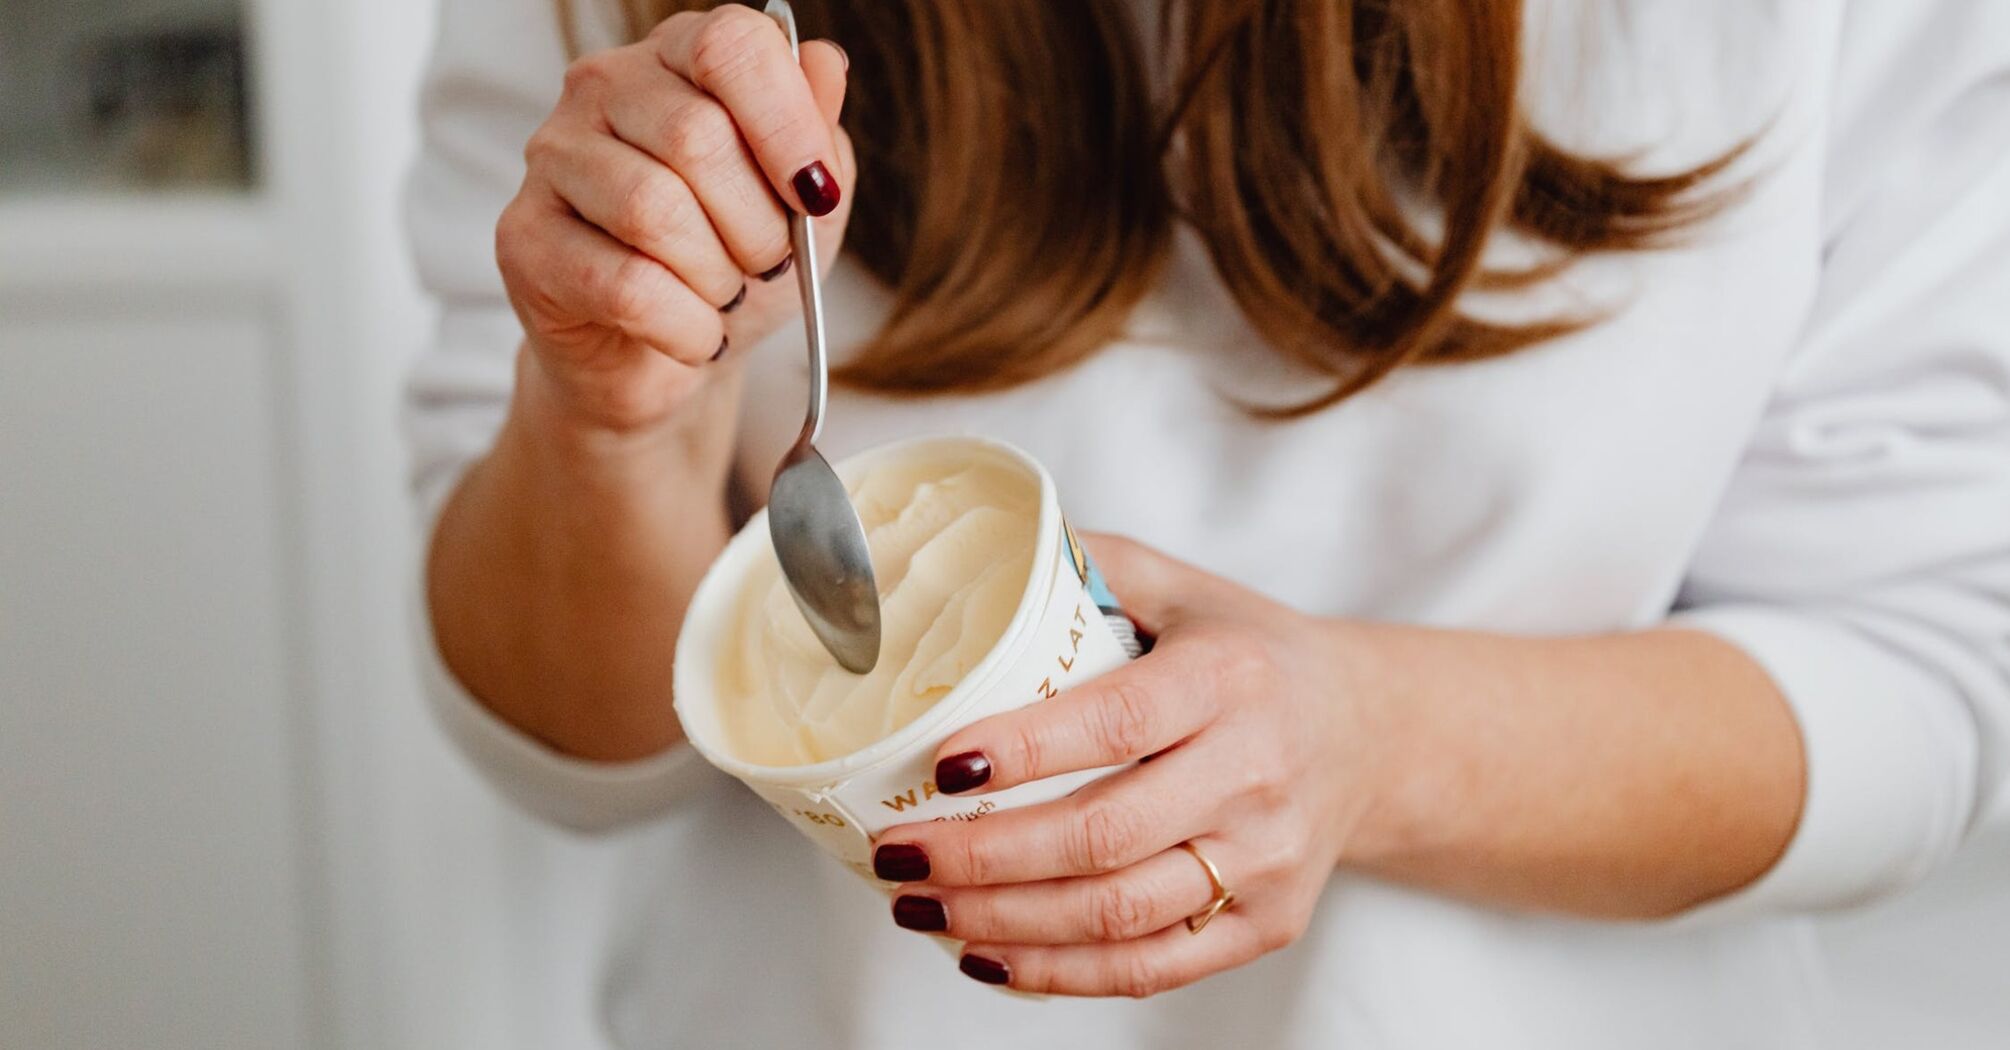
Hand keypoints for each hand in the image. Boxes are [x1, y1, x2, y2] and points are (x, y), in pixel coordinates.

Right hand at [495, 5, 853, 432]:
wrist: (670, 355)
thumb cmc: (737, 262)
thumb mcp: (804, 201)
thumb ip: (817, 130)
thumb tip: (825, 63)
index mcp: (679, 56)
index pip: (730, 46)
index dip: (787, 124)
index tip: (815, 195)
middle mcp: (604, 87)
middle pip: (697, 138)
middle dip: (757, 227)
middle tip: (766, 265)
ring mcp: (553, 156)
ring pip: (654, 212)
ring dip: (717, 278)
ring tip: (724, 296)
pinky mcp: (523, 237)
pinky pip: (625, 286)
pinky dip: (684, 326)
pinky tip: (693, 333)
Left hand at [870, 534, 1397, 996]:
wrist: (1365, 733)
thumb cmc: (1248, 654)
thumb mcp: (1180, 587)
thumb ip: (1084, 564)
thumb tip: (966, 551)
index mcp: (1229, 678)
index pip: (1116, 724)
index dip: (1023, 751)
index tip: (940, 766)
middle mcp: (1257, 773)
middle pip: (1102, 836)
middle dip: (983, 857)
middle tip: (899, 853)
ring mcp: (1267, 859)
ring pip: (1117, 915)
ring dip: (1003, 921)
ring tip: (920, 906)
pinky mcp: (1267, 923)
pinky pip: (1151, 967)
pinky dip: (1059, 972)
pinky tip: (987, 954)